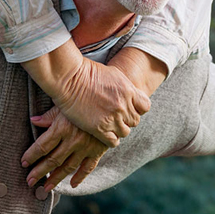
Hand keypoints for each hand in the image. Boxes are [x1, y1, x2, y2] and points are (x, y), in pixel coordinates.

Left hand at [23, 107, 106, 190]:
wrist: (111, 104)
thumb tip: (33, 121)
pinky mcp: (98, 151)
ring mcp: (86, 147)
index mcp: (61, 127)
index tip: (24, 163)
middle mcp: (72, 140)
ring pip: (68, 167)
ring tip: (46, 188)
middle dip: (39, 171)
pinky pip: (87, 167)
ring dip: (55, 178)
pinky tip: (72, 184)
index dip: (31, 155)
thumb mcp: (64, 104)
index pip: (42, 146)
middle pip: (52, 160)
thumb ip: (49, 116)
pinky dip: (80, 177)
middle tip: (29, 181)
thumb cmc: (83, 100)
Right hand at [24, 41, 150, 146]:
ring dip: (118, 129)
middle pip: (135, 121)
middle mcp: (123, 106)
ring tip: (109, 125)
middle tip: (116, 117)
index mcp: (128, 91)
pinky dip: (110, 139)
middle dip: (127, 119)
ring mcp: (112, 118)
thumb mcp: (113, 74)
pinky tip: (103, 134)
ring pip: (125, 132)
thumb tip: (130, 93)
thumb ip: (124, 87)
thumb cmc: (87, 72)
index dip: (137, 108)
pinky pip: (113, 141)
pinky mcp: (99, 129)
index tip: (129, 108)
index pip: (145, 107)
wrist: (69, 78)